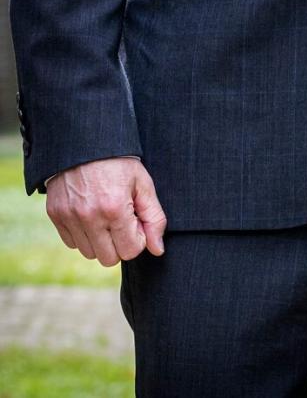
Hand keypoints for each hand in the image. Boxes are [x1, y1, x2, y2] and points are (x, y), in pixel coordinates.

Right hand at [46, 157, 166, 265]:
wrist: (85, 141)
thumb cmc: (119, 162)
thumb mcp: (143, 183)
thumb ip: (154, 218)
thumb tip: (158, 250)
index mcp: (114, 208)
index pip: (130, 251)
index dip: (137, 237)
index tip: (135, 218)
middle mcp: (89, 217)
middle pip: (109, 259)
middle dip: (119, 243)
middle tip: (121, 219)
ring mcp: (69, 217)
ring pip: (89, 253)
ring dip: (100, 240)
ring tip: (105, 215)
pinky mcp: (55, 215)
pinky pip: (71, 243)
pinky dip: (83, 234)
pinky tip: (90, 213)